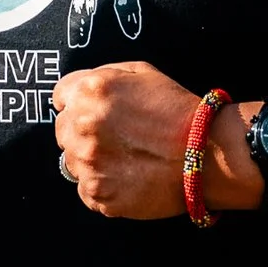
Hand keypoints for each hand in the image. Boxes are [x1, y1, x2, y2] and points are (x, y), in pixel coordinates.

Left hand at [51, 64, 254, 220]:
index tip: (95, 112)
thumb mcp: (141, 72)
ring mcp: (88, 163)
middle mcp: (82, 126)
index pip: (60, 97)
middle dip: (83, 131)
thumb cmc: (178, 111)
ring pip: (71, 162)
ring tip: (126, 158)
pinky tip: (128, 177)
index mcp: (90, 92)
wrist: (207, 154)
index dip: (79, 103)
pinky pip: (86, 189)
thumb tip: (76, 91)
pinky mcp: (97, 194)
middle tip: (116, 137)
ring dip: (91, 160)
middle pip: (62, 130)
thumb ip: (102, 76)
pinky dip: (103, 185)